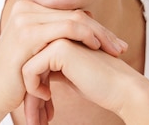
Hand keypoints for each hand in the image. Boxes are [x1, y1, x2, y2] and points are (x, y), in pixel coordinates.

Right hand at [0, 0, 126, 121]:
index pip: (73, 13)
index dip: (97, 28)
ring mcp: (25, 18)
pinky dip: (86, 36)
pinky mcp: (27, 33)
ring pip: (76, 19)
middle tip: (121, 47)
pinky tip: (96, 49)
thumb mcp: (42, 52)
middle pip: (77, 14)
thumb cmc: (17, 79)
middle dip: (103, 32)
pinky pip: (66, 28)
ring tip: (113, 51)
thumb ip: (60, 38)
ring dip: (99, 35)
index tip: (114, 43)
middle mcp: (26, 8)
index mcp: (30, 9)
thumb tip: (91, 29)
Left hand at [21, 39, 148, 124]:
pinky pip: (30, 69)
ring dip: (29, 95)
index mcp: (63, 37)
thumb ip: (51, 69)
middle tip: (35, 119)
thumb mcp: (69, 74)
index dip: (33, 86)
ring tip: (37, 118)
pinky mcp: (60, 47)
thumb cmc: (99, 85)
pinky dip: (33, 87)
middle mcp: (61, 32)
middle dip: (29, 94)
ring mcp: (61, 37)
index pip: (35, 59)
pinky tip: (47, 96)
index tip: (36, 109)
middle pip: (29, 63)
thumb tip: (27, 75)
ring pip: (26, 66)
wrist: (122, 88)